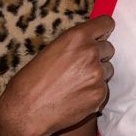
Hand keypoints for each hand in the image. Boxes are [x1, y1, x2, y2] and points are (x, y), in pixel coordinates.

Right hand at [0, 15, 115, 135]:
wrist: (26, 111)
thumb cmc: (31, 81)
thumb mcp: (51, 50)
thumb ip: (74, 45)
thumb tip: (90, 42)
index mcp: (76, 37)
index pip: (106, 23)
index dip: (103, 31)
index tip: (101, 36)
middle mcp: (90, 52)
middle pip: (108, 48)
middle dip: (98, 56)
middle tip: (80, 67)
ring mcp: (97, 74)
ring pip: (108, 70)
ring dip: (97, 75)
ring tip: (75, 84)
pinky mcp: (100, 94)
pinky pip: (103, 89)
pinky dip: (93, 93)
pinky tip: (76, 97)